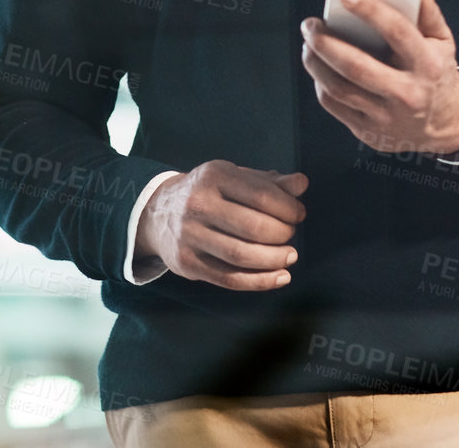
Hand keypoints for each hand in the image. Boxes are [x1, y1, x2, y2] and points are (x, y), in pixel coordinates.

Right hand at [133, 160, 306, 289]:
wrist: (157, 212)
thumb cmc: (208, 193)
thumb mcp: (234, 178)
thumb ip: (269, 182)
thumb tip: (301, 184)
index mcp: (213, 176)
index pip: (261, 195)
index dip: (288, 208)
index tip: (298, 214)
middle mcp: (198, 203)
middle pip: (253, 227)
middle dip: (282, 234)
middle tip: (290, 235)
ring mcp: (189, 235)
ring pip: (241, 255)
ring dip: (274, 260)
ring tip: (290, 256)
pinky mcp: (187, 262)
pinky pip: (229, 278)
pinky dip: (260, 282)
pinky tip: (279, 277)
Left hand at [300, 0, 458, 154]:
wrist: (447, 124)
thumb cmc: (437, 73)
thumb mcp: (442, 42)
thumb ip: (429, 14)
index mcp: (428, 66)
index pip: (397, 31)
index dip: (370, 9)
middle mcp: (408, 94)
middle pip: (356, 66)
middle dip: (325, 42)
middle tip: (310, 24)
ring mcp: (387, 117)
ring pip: (338, 88)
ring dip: (315, 62)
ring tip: (309, 42)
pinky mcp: (369, 132)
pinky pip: (334, 105)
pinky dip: (320, 83)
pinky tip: (319, 66)